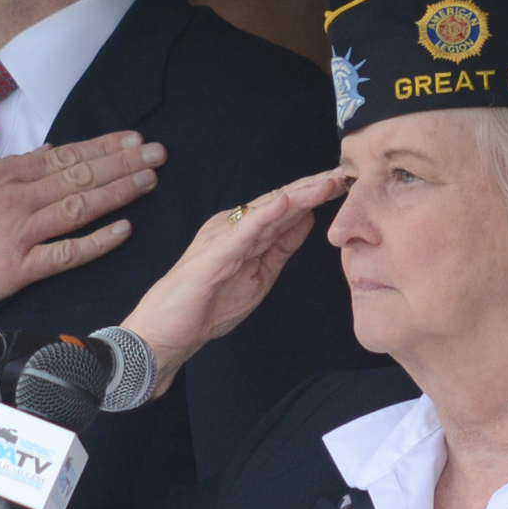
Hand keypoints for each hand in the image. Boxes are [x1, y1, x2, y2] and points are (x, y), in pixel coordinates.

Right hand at [0, 133, 164, 350]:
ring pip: (77, 207)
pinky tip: (123, 229)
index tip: (130, 139)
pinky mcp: (16, 270)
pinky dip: (97, 241)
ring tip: (149, 179)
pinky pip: (65, 254)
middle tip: (156, 152)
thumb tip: (41, 155)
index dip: (99, 147)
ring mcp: (15, 235)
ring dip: (118, 192)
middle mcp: (10, 201)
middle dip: (121, 162)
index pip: (60, 156)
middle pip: (77, 175)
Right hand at [115, 169, 347, 393]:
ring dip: (297, 196)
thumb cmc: (206, 307)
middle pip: (277, 203)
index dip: (312, 196)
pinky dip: (264, 216)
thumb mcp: (259, 275)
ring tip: (324, 183)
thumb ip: (280, 248)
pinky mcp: (213, 256)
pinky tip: (285, 203)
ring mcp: (222, 239)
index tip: (342, 185)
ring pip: (265, 212)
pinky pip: (243, 233)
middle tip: (341, 175)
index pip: (283, 210)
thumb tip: (307, 221)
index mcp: (243, 233)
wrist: (166, 333)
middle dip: (310, 188)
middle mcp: (232, 228)